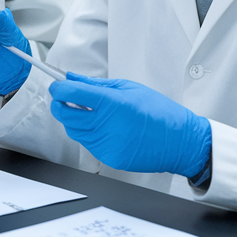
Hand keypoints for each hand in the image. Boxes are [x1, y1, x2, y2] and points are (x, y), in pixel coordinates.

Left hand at [48, 73, 211, 178]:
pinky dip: (89, 135)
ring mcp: (107, 144)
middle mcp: (107, 125)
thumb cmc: (159, 112)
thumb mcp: (129, 88)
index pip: (71, 94)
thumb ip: (97, 84)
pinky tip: (103, 128)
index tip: (56, 85)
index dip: (59, 88)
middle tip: (64, 98)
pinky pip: (88, 145)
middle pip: (65, 115)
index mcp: (112, 103)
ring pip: (74, 131)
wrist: (180, 141)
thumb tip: (72, 78)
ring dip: (74, 120)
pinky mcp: (109, 158)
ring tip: (89, 113)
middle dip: (59, 105)